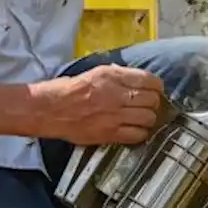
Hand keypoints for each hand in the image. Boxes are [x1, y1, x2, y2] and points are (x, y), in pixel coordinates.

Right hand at [34, 65, 164, 145]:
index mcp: (113, 76)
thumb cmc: (70, 89)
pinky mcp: (110, 134)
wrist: (50, 109)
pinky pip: (137, 135)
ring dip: (149, 118)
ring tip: (143, 117)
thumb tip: (137, 80)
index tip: (155, 89)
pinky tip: (136, 130)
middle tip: (148, 104)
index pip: (149, 80)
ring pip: (148, 118)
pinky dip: (141, 133)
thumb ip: (118, 75)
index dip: (156, 86)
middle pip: (152, 100)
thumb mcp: (96, 72)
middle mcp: (117, 95)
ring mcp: (114, 116)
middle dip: (153, 102)